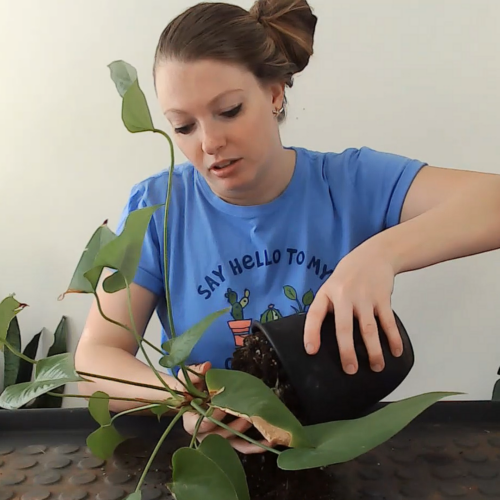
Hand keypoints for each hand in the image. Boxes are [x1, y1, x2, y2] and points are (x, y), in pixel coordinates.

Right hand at [177, 362, 271, 453]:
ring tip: (261, 425)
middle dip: (236, 424)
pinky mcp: (228, 439)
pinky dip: (254, 445)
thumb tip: (207, 366)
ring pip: (233, 441)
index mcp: (191, 422)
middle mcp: (204, 434)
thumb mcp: (185, 378)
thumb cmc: (186, 389)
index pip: (203, 423)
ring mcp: (217, 438)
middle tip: (248, 413)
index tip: (223, 404)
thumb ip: (194, 372)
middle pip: (221, 434)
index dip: (214, 415)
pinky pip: (241, 445)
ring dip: (248, 435)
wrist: (189, 398)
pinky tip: (268, 442)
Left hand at [303, 241, 402, 373]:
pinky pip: (388, 322)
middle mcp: (344, 295)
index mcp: (327, 293)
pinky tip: (395, 351)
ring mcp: (365, 297)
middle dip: (347, 351)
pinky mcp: (382, 298)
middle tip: (350, 369)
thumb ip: (328, 308)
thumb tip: (323, 338)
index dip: (311, 333)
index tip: (311, 350)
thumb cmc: (348, 276)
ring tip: (376, 367)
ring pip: (368, 328)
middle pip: (344, 327)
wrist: (374, 254)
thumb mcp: (331, 286)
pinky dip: (393, 338)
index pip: (315, 314)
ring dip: (373, 350)